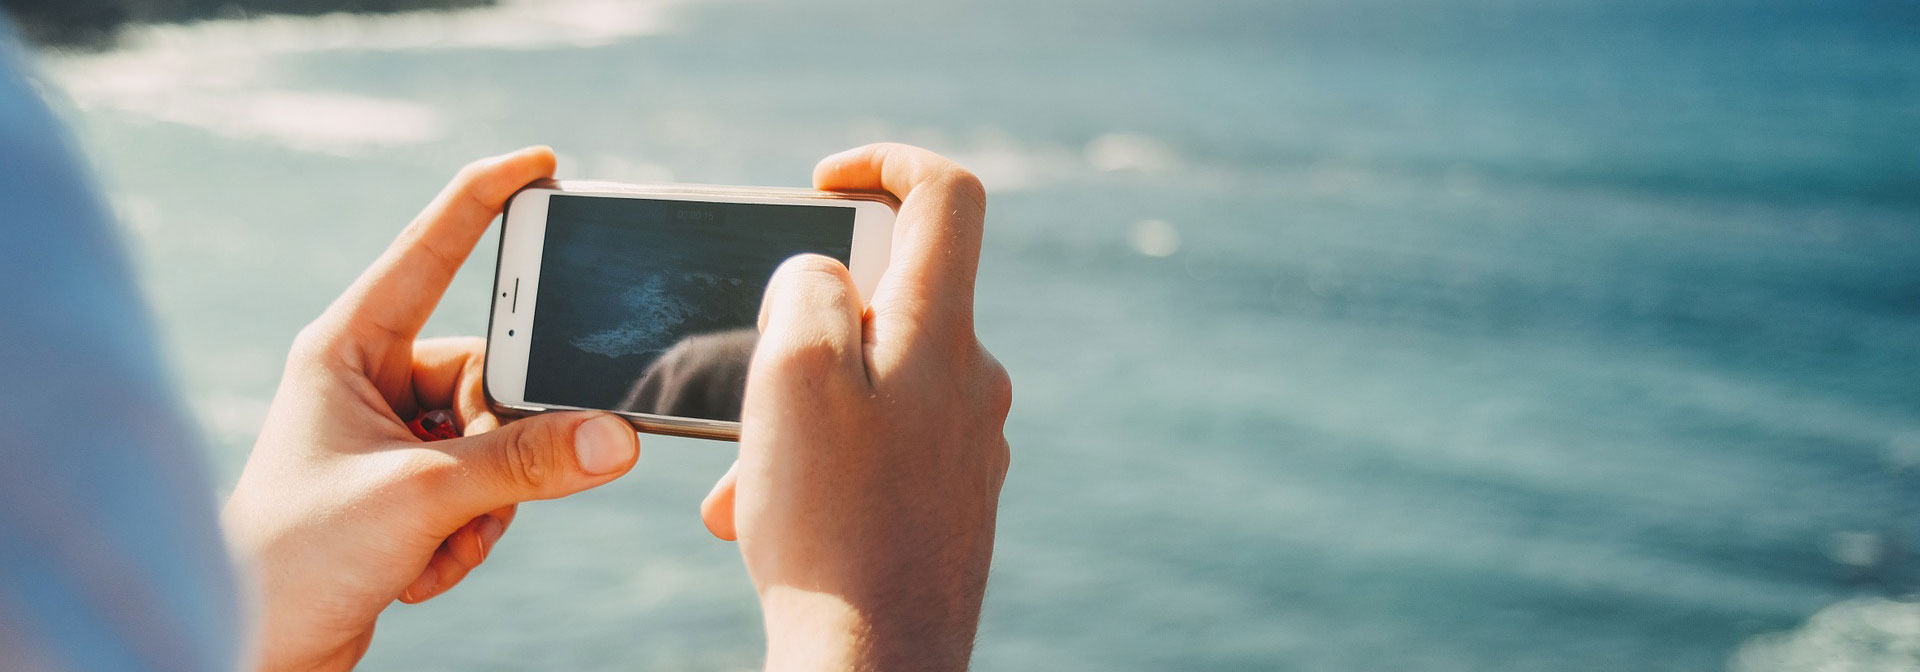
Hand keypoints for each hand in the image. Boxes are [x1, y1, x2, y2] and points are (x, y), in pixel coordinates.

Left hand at [222, 147, 641, 670]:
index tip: (543, 163)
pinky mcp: (406, 488)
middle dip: (499, 443)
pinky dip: (468, 532)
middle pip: (493, 372)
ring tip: (432, 542)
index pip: (431, 252)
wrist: (256, 650)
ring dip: (486, 502)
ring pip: (497, 439)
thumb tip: (616, 438)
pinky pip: (484, 487)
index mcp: (348, 346)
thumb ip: (526, 462)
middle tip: (474, 488)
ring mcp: (390, 437)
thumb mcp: (422, 497)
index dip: (486, 200)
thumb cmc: (297, 557)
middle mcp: (369, 381)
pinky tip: (419, 568)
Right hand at [700, 144, 1012, 670]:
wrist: (875, 664)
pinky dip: (820, 463)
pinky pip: (879, 447)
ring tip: (746, 480)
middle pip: (890, 298)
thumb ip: (808, 288)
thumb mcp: (792, 372)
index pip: (947, 195)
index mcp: (943, 333)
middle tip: (749, 381)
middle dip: (802, 328)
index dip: (884, 163)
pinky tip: (771, 516)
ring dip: (796, 413)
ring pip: (871, 386)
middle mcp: (973, 380)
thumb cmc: (830, 523)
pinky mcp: (953, 496)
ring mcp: (969, 442)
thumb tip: (822, 272)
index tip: (822, 183)